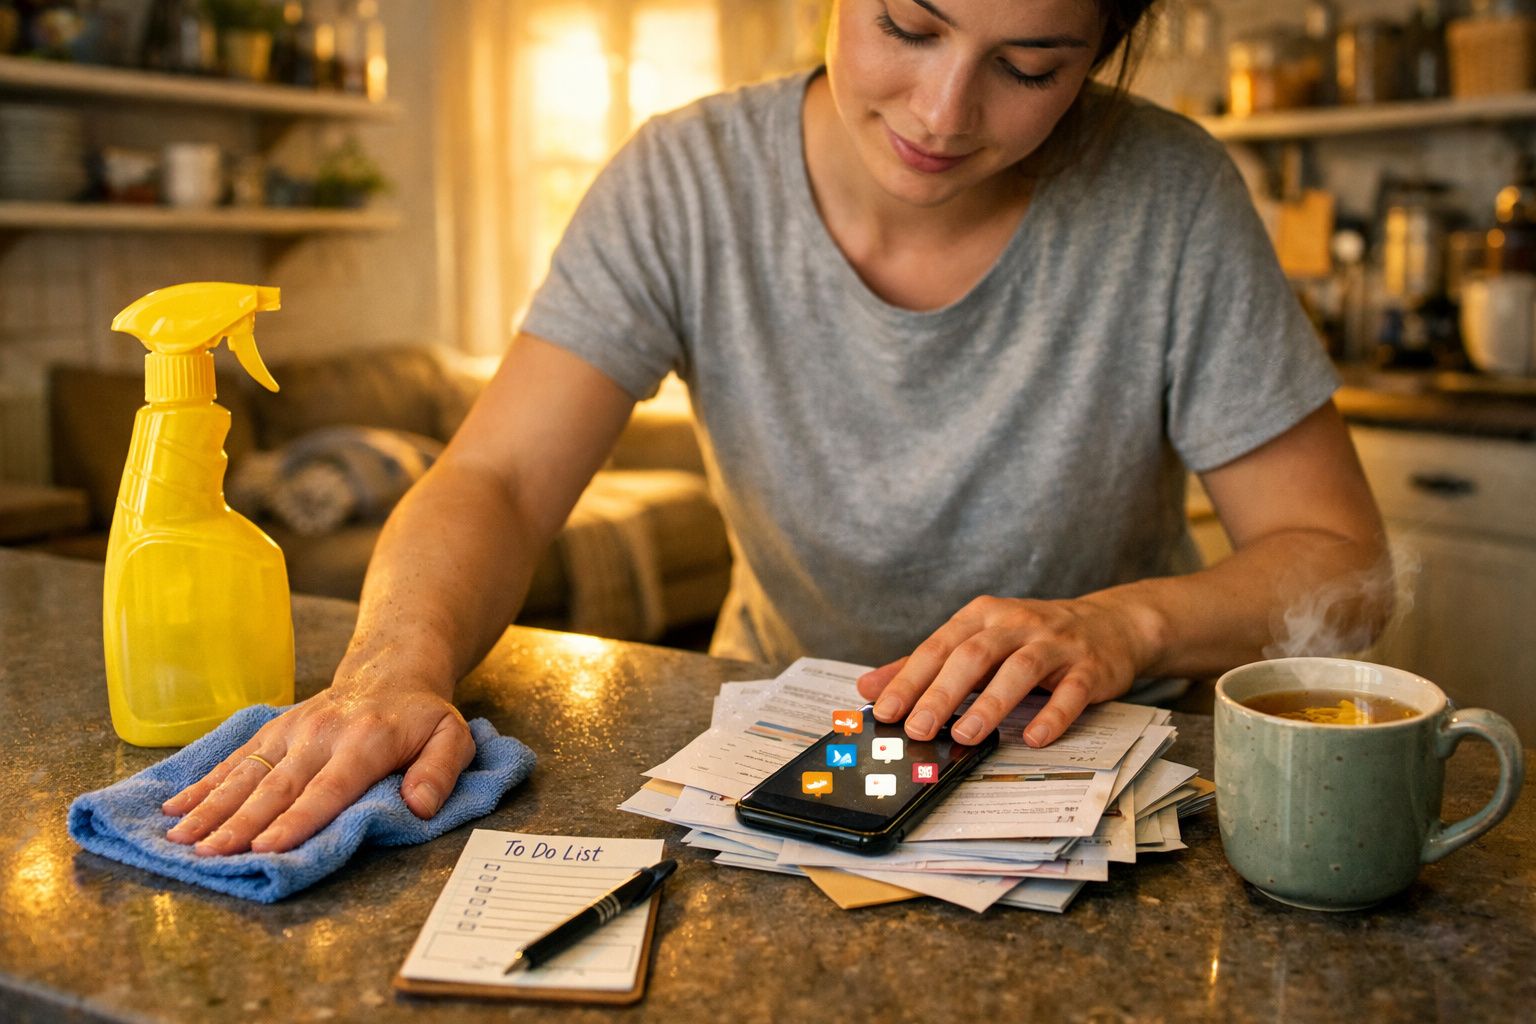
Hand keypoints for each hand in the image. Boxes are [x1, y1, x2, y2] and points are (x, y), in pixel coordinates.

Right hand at [161, 683, 474, 855]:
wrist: (391, 671)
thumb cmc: (421, 717)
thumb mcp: (452, 737)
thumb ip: (441, 771)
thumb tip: (422, 806)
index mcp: (366, 742)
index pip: (329, 787)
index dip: (298, 818)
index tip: (268, 847)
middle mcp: (321, 735)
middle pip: (277, 785)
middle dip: (241, 823)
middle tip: (209, 855)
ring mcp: (291, 732)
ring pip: (247, 773)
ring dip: (212, 808)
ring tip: (180, 840)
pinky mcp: (272, 732)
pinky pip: (234, 759)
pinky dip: (203, 784)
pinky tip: (174, 809)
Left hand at [855, 594, 1150, 748]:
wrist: (1110, 623)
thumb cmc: (1030, 638)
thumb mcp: (976, 641)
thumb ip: (923, 665)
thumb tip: (869, 688)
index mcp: (981, 616)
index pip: (938, 647)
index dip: (909, 679)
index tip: (884, 710)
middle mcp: (1016, 624)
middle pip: (974, 655)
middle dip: (943, 693)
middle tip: (918, 728)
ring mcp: (1054, 644)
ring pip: (1019, 670)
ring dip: (991, 704)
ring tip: (966, 735)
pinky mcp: (1089, 667)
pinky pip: (1071, 691)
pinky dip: (1052, 715)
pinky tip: (1034, 737)